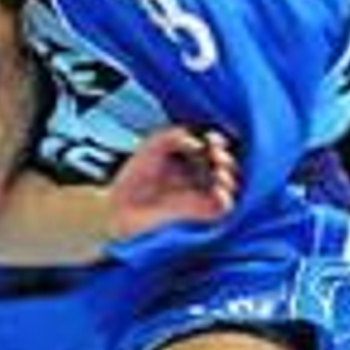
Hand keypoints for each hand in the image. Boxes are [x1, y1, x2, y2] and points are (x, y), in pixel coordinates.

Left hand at [106, 126, 237, 240]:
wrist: (118, 206)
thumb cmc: (133, 178)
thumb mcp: (152, 145)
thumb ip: (174, 136)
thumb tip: (199, 142)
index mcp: (189, 159)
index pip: (214, 148)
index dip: (217, 141)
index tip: (211, 137)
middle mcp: (197, 176)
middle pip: (226, 164)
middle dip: (225, 156)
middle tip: (215, 154)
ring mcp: (200, 195)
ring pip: (230, 185)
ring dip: (229, 175)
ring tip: (218, 170)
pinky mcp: (200, 214)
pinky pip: (224, 207)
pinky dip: (226, 197)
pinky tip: (217, 189)